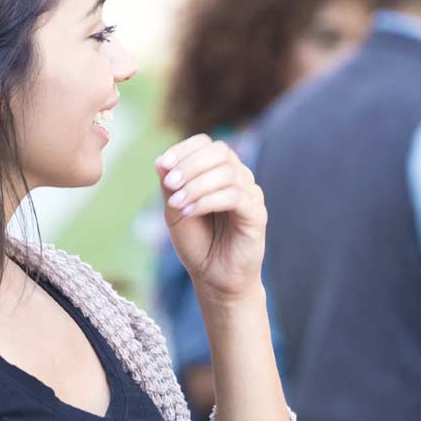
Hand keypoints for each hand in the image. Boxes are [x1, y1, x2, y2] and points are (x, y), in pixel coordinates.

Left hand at [158, 135, 267, 302]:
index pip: (209, 144)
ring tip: (177, 204)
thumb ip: (171, 184)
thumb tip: (162, 160)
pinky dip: (207, 201)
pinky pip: (235, 197)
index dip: (185, 150)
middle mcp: (241, 179)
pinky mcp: (257, 215)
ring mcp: (252, 196)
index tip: (162, 166)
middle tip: (170, 185)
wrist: (214, 276)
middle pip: (221, 152)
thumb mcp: (175, 208)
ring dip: (196, 185)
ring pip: (227, 173)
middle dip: (190, 165)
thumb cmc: (198, 242)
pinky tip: (191, 212)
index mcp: (222, 173)